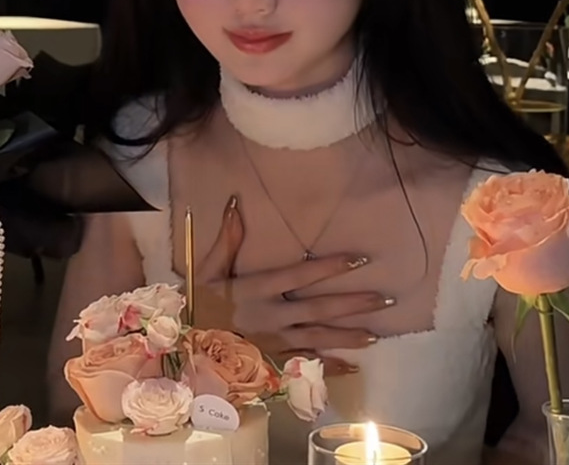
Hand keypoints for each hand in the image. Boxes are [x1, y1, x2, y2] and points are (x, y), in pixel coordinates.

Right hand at [195, 196, 391, 375]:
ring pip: (318, 339)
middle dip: (353, 303)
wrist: (184, 344)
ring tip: (377, 332)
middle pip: (319, 309)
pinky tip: (353, 365)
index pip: (301, 274)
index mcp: (257, 289)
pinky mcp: (272, 362)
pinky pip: (305, 364)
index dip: (331, 266)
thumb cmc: (198, 301)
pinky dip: (329, 367)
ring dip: (348, 335)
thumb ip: (227, 237)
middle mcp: (271, 316)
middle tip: (384, 298)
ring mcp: (273, 342)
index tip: (358, 259)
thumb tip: (235, 201)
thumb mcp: (208, 268)